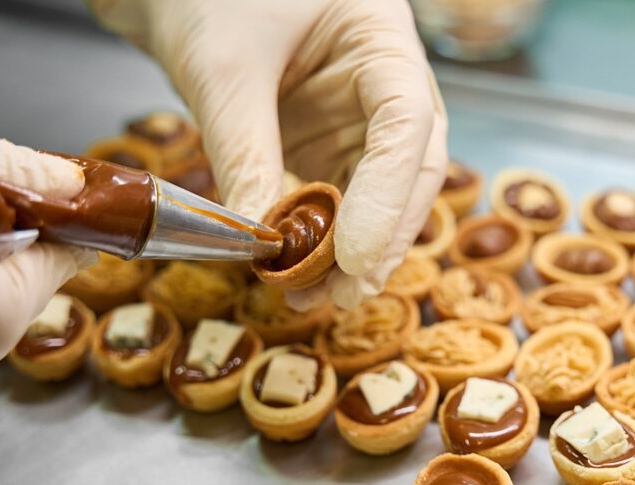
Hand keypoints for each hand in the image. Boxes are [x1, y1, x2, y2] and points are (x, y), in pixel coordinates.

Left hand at [90, 0, 447, 307]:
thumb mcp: (223, 68)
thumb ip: (246, 149)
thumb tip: (261, 240)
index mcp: (382, 39)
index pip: (407, 123)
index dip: (386, 195)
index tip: (350, 254)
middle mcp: (385, 82)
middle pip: (411, 168)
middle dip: (381, 236)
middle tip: (342, 291)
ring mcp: (359, 116)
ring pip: (382, 194)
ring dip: (354, 251)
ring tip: (315, 296)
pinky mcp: (328, 142)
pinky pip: (339, 198)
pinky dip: (324, 240)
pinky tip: (303, 273)